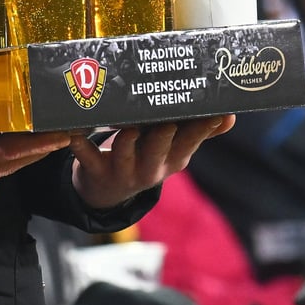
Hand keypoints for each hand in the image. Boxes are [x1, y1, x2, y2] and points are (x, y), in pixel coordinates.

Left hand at [69, 114, 235, 209]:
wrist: (107, 193)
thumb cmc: (145, 159)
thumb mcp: (174, 153)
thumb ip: (199, 133)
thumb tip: (231, 115)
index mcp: (172, 160)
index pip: (190, 141)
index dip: (201, 127)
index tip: (213, 110)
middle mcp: (150, 168)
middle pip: (159, 147)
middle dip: (162, 133)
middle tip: (164, 114)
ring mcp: (122, 170)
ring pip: (125, 150)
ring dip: (125, 138)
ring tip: (127, 123)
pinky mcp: (95, 171)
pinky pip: (86, 157)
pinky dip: (79, 145)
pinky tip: (73, 133)